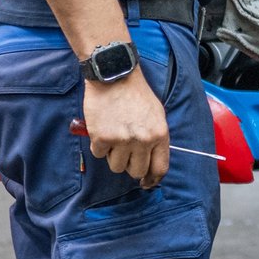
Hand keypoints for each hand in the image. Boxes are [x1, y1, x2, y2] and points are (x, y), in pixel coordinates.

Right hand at [83, 70, 170, 187]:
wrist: (115, 76)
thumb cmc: (136, 95)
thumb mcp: (157, 115)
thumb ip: (155, 139)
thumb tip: (151, 162)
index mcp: (159, 135)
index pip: (160, 168)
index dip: (152, 179)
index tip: (146, 183)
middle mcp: (142, 140)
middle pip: (136, 171)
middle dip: (129, 166)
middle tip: (125, 153)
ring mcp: (122, 140)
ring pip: (116, 166)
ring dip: (113, 155)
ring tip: (114, 135)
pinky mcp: (101, 138)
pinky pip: (99, 154)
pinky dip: (98, 145)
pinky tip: (102, 129)